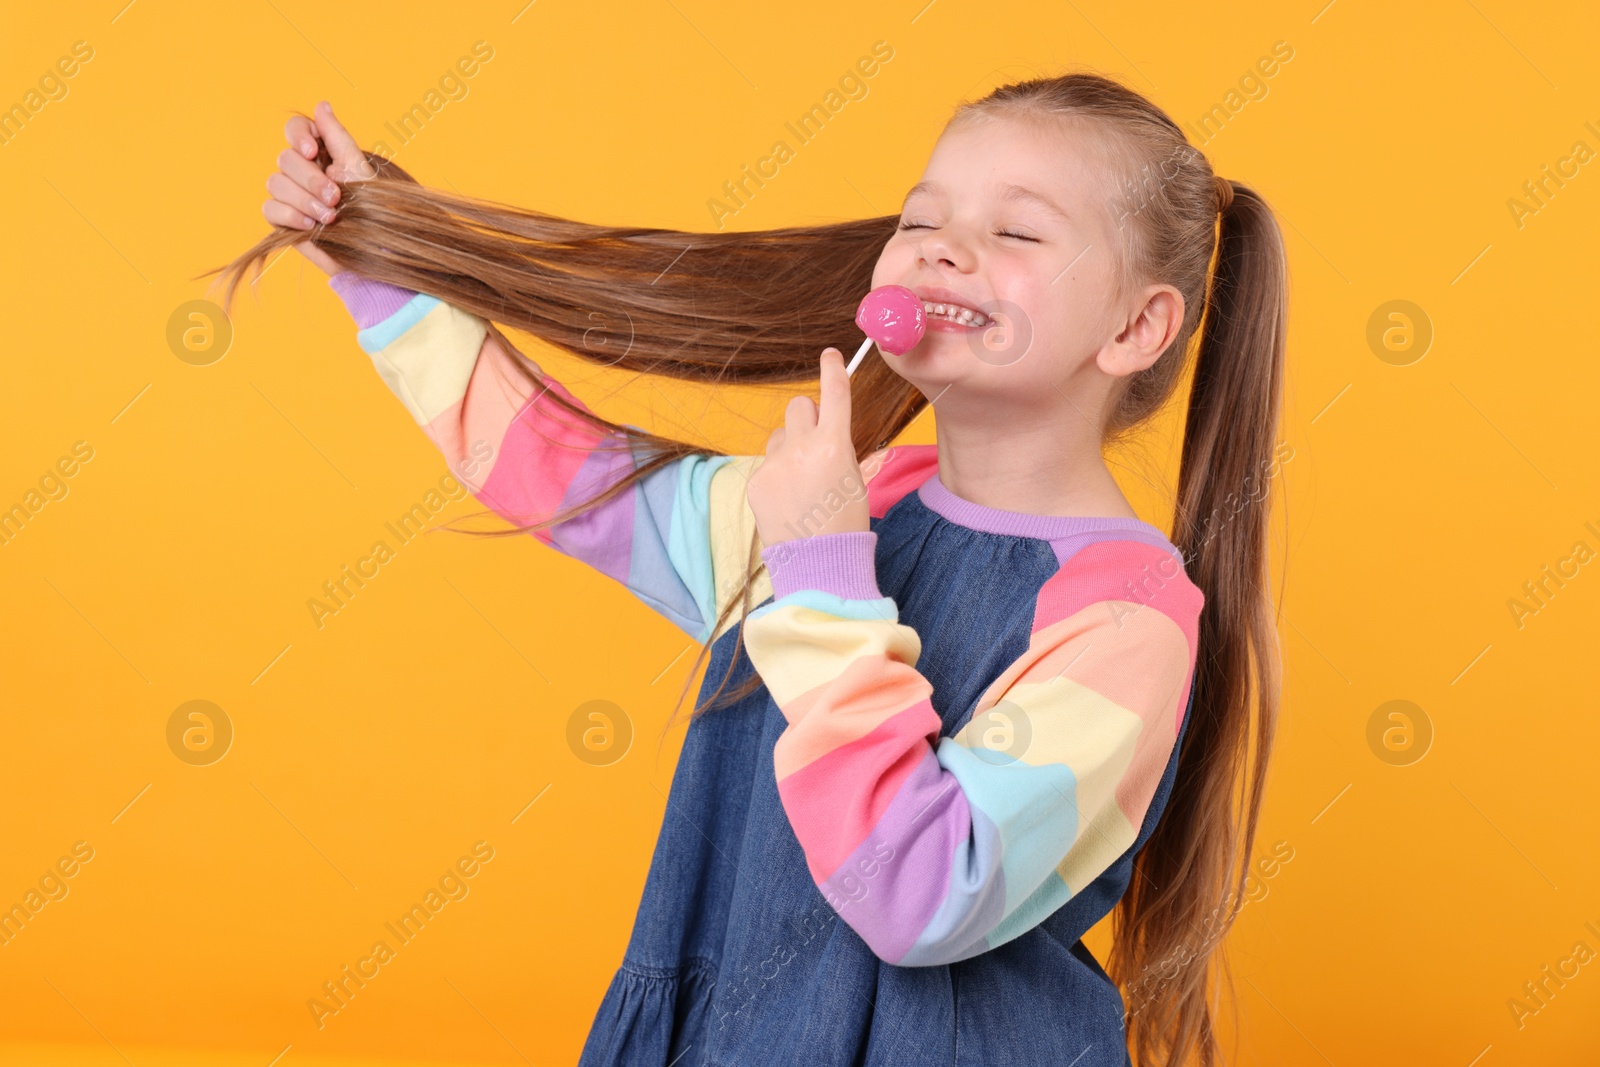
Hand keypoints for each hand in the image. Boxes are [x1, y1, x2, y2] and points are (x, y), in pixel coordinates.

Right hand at [262, 100, 376, 275]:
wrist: (373, 250)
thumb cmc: (373, 210)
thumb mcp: (359, 170)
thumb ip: (338, 138)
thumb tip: (321, 104)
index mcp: (320, 153)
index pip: (295, 129)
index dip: (298, 135)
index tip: (311, 150)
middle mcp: (301, 171)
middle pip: (285, 158)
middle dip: (310, 179)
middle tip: (335, 197)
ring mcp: (290, 195)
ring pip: (275, 183)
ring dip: (304, 200)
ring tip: (330, 217)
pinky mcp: (283, 219)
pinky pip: (270, 209)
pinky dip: (290, 216)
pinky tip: (311, 226)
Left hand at [747, 348, 868, 547]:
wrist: (819, 565)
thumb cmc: (846, 525)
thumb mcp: (854, 479)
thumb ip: (836, 448)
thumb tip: (824, 432)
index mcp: (834, 446)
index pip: (834, 394)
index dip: (833, 370)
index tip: (831, 355)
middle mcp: (801, 449)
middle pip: (799, 406)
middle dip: (809, 417)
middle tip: (818, 442)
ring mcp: (774, 465)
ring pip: (781, 435)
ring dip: (791, 447)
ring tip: (802, 482)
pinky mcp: (757, 482)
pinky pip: (768, 463)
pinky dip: (778, 474)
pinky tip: (788, 500)